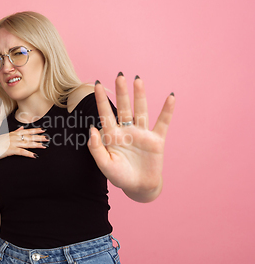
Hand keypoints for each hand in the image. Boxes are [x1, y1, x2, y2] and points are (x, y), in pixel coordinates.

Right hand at [0, 126, 48, 165]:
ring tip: (44, 146)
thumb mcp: (5, 135)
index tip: (43, 130)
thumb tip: (20, 128)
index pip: (26, 131)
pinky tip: (34, 155)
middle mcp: (14, 137)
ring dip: (36, 145)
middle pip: (29, 137)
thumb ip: (14, 131)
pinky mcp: (10, 150)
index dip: (35, 130)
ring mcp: (12, 143)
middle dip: (39, 137)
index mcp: (13, 134)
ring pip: (27, 143)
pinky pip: (21, 152)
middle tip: (47, 138)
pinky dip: (28, 153)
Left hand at [87, 73, 174, 202]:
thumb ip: (96, 148)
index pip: (105, 113)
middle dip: (121, 92)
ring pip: (140, 111)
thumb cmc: (119, 176)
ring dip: (139, 96)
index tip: (96, 84)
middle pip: (123, 107)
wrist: (138, 188)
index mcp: (112, 135)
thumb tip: (92, 128)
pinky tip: (170, 97)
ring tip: (138, 79)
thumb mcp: (104, 164)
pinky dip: (167, 111)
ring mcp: (142, 134)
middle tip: (119, 75)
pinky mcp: (156, 140)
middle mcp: (127, 130)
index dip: (101, 99)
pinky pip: (162, 123)